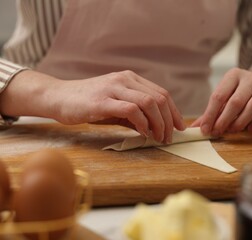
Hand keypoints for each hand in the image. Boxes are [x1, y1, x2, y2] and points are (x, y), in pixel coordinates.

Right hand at [0, 70, 184, 142]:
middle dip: (169, 120)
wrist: (58, 98)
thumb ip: (135, 115)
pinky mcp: (103, 101)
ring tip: (159, 137)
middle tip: (169, 137)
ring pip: (149, 103)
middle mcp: (125, 79)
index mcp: (131, 78)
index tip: (179, 127)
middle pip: (159, 98)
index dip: (174, 112)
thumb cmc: (88, 104)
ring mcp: (114, 88)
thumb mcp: (116, 107)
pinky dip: (142, 123)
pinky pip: (131, 110)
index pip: (161, 94)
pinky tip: (143, 133)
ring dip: (159, 123)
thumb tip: (155, 129)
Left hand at [192, 68, 251, 134]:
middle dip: (224, 120)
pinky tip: (250, 129)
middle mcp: (251, 78)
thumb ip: (211, 111)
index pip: (219, 95)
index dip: (210, 114)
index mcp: (234, 75)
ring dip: (240, 122)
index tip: (205, 129)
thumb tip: (195, 128)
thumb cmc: (240, 93)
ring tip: (233, 130)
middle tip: (217, 132)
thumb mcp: (225, 96)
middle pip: (235, 102)